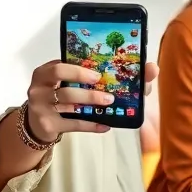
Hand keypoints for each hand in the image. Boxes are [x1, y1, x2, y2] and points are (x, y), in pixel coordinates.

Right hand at [25, 59, 158, 139]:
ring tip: (108, 104)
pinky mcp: (47, 125)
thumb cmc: (64, 95)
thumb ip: (103, 72)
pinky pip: (72, 125)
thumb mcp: (76, 82)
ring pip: (67, 103)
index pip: (59, 65)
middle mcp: (40, 87)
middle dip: (86, 87)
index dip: (78, 68)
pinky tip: (106, 125)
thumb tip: (151, 68)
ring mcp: (41, 107)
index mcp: (47, 71)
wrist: (40, 122)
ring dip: (90, 103)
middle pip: (61, 84)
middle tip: (107, 91)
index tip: (98, 72)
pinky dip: (91, 125)